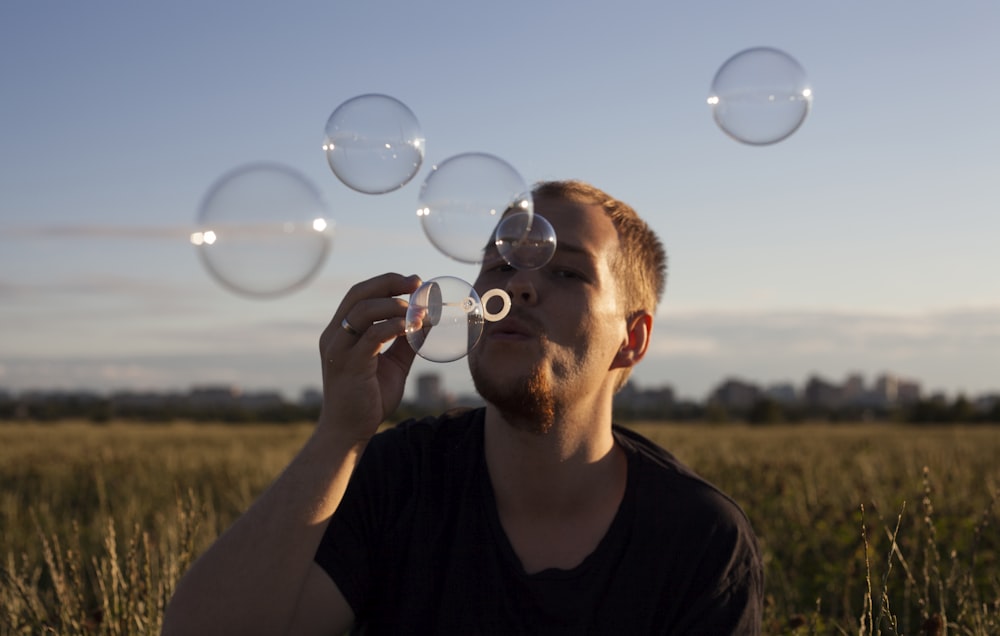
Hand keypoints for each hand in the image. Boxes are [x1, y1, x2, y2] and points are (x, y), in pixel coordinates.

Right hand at [318, 273, 421, 441]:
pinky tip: (412, 327)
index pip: (359, 295)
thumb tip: (427, 320)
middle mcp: (334, 336)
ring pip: (363, 311)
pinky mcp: (348, 365)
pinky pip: (372, 336)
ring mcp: (338, 350)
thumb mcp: (394, 364)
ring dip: (394, 305)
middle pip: (358, 295)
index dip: (386, 283)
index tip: (414, 282)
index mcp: (340, 332)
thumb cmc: (369, 399)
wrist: (349, 431)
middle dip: (389, 284)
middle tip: (417, 284)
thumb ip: (406, 342)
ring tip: (418, 311)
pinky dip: (394, 326)